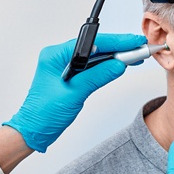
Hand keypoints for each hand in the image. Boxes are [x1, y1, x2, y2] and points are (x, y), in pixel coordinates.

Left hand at [3, 33, 145, 152]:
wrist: (33, 131)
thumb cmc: (43, 114)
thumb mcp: (74, 94)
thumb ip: (97, 77)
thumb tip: (118, 65)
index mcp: (55, 56)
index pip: (91, 43)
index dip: (115, 42)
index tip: (134, 41)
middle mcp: (58, 57)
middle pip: (94, 47)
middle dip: (117, 48)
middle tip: (139, 48)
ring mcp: (63, 66)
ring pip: (94, 57)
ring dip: (114, 57)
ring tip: (135, 56)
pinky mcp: (69, 76)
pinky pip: (90, 67)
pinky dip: (105, 67)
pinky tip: (120, 65)